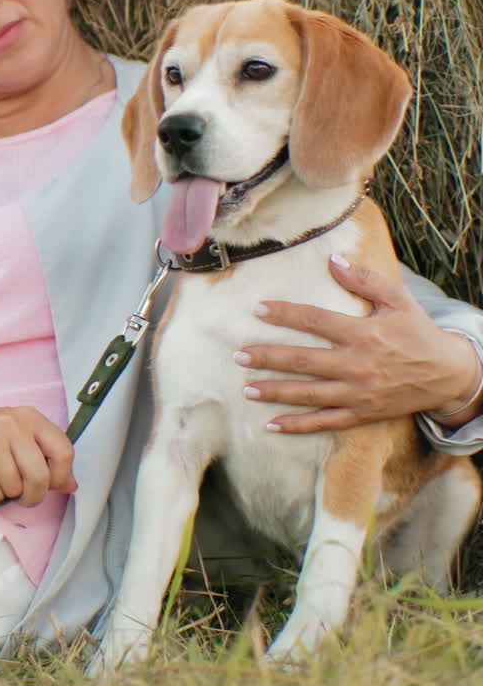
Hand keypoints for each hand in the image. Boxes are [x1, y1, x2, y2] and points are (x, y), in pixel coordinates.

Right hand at [0, 403, 76, 504]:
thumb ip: (43, 455)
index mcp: (29, 417)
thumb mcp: (14, 434)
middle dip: (33, 496)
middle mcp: (13, 425)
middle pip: (41, 477)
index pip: (64, 451)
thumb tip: (72, 485)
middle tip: (22, 495)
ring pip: (15, 489)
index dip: (61, 476)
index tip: (51, 485)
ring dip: (6, 494)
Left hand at [234, 256, 481, 433]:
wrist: (447, 374)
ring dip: (275, 391)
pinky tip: (272, 424)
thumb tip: (332, 260)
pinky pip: (324, 422)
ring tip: (247, 388)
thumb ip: (364, 280)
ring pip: (308, 394)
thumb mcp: (398, 299)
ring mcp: (357, 393)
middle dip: (267, 358)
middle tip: (238, 356)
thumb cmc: (418, 332)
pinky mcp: (361, 414)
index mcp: (363, 333)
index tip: (257, 310)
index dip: (284, 314)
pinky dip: (298, 425)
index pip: (315, 320)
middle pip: (302, 361)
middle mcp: (357, 364)